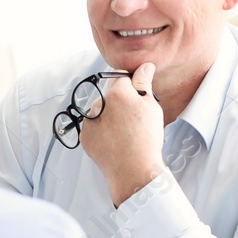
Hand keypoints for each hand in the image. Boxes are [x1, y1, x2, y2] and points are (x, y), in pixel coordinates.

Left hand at [79, 62, 164, 206]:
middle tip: (135, 121)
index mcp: (116, 93)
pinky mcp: (85, 137)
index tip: (139, 101)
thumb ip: (144, 83)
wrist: (133, 171)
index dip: (133, 89)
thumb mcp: (151, 107)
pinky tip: (115, 141)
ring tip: (125, 134)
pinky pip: (94, 127)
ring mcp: (89, 122)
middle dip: (121, 102)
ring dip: (110, 116)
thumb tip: (144, 66)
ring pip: (101, 111)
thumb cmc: (146, 139)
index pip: (123, 79)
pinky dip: (102, 131)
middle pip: (110, 95)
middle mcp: (98, 104)